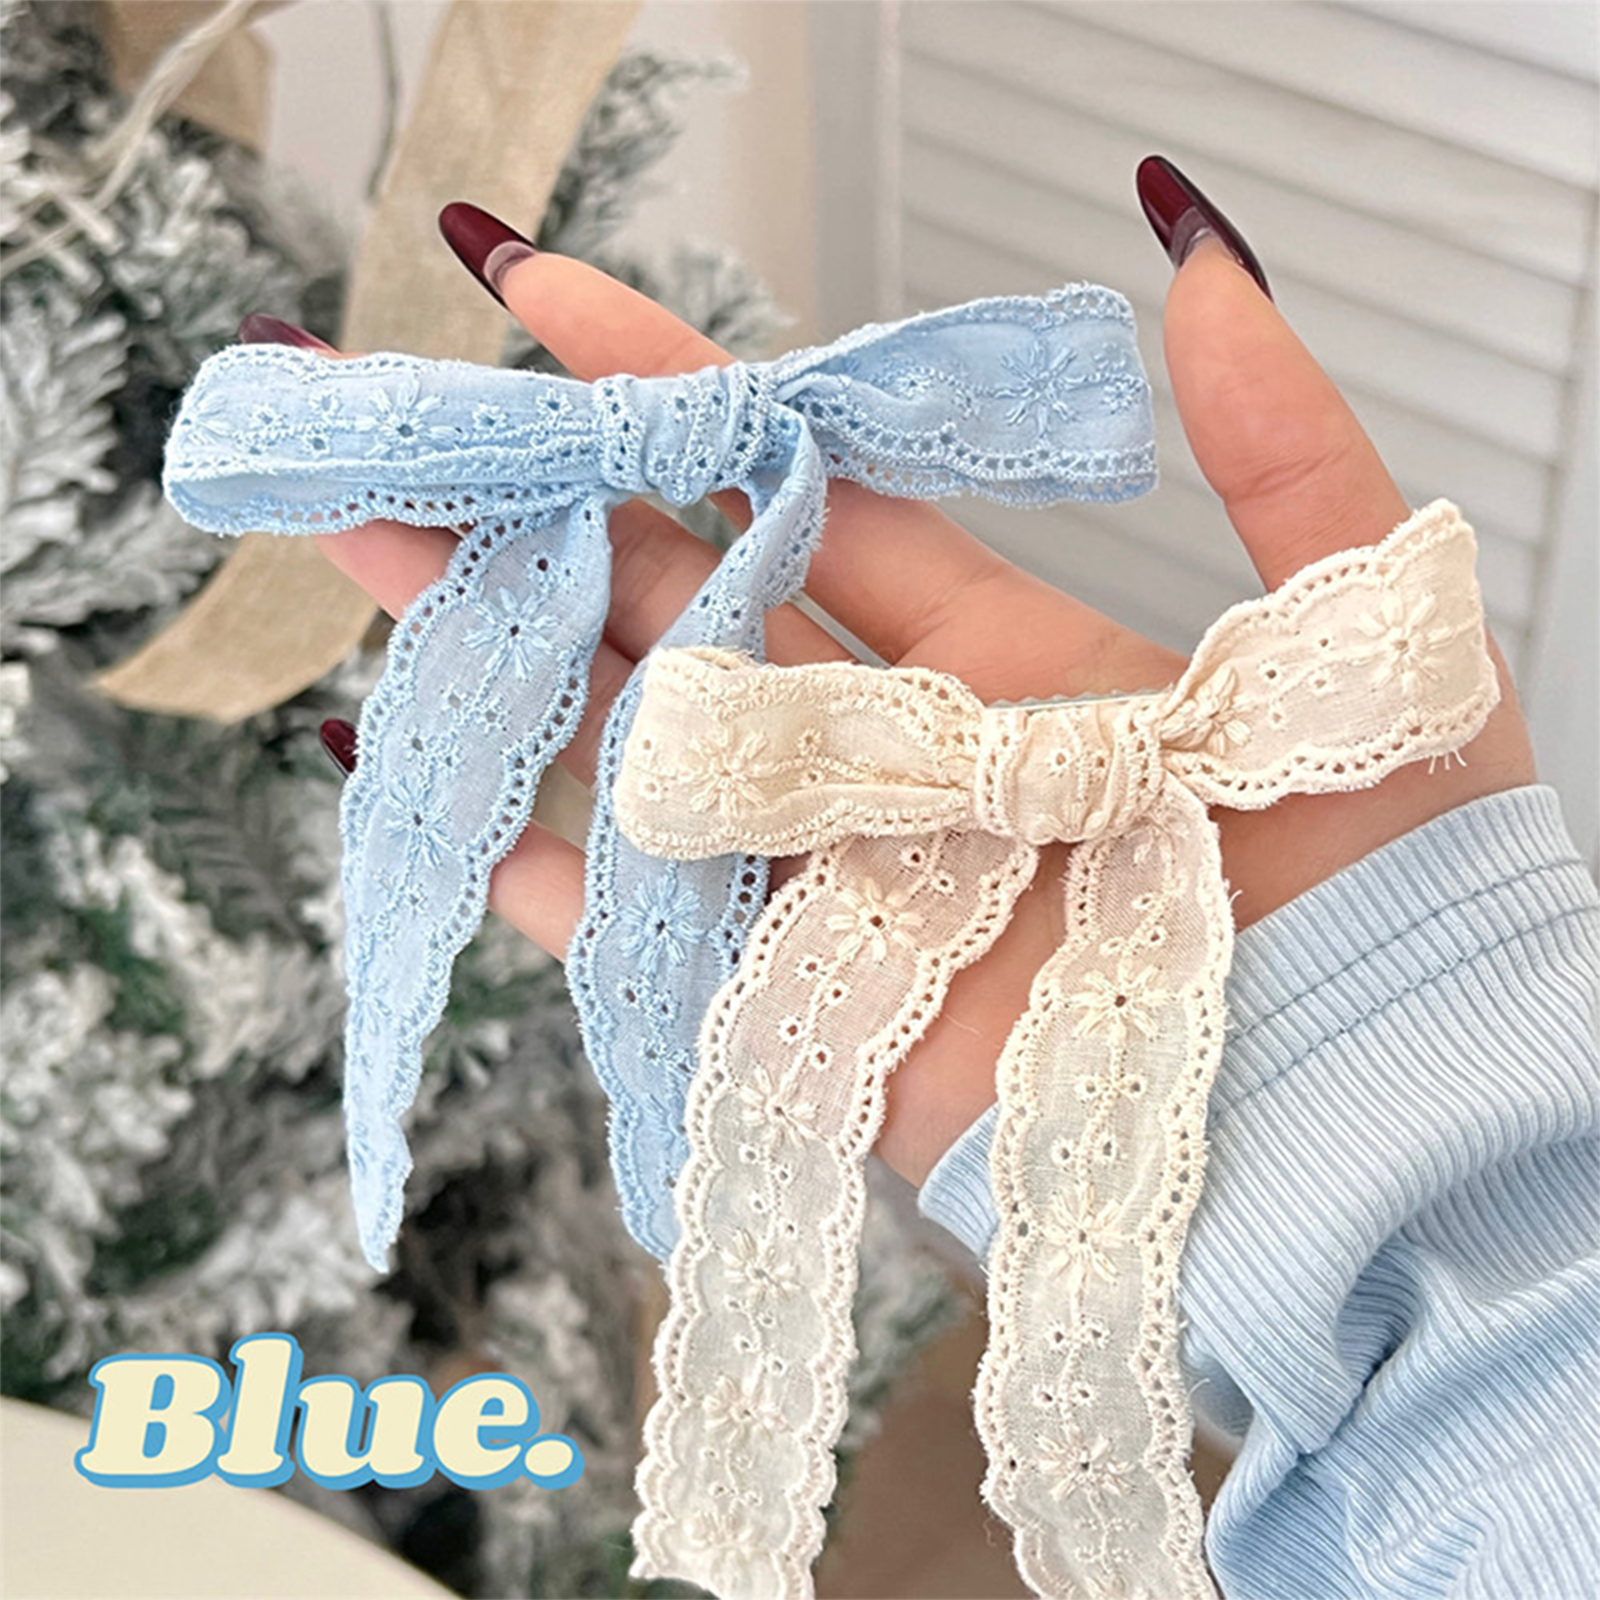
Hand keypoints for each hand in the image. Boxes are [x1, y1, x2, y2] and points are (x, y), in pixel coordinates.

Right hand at [287, 163, 1535, 1189]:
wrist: (1378, 1125)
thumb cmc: (1393, 893)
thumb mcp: (1363, 635)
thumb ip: (1278, 448)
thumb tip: (1197, 261)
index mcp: (1001, 663)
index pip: (807, 496)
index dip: (681, 401)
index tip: (553, 306)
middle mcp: (897, 760)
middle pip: (683, 608)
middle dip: (545, 515)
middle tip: (412, 431)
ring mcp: (840, 883)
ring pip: (639, 746)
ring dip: (508, 655)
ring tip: (376, 552)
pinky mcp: (810, 1012)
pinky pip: (647, 934)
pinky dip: (547, 869)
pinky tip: (441, 785)